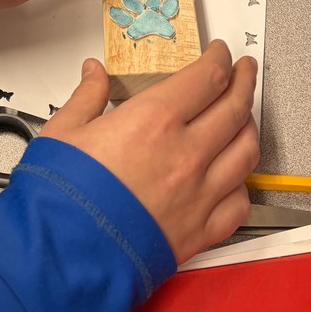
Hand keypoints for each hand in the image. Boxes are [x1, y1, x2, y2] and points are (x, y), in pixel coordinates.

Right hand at [41, 40, 259, 263]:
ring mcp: (199, 193)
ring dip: (249, 126)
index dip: (220, 59)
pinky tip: (233, 176)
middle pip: (235, 107)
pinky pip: (239, 202)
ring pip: (246, 151)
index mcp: (155, 120)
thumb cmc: (62, 198)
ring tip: (244, 115)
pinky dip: (242, 184)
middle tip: (245, 70)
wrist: (65, 258)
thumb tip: (94, 73)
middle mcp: (186, 153)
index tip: (220, 52)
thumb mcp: (63, 131)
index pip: (207, 77)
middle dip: (244, 81)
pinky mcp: (201, 231)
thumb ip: (86, 96)